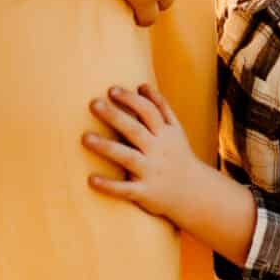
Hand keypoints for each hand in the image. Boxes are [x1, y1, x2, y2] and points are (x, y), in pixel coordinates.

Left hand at [84, 81, 258, 259]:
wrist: (195, 194)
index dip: (131, 99)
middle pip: (135, 130)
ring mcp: (152, 172)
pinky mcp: (146, 193)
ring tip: (84, 138)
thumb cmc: (177, 156)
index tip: (111, 90)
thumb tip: (142, 85)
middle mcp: (159, 150)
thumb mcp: (175, 131)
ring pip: (128, 158)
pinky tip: (91, 179)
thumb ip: (161, 108)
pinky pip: (126, 190)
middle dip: (115, 116)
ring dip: (106, 147)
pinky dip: (109, 186)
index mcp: (165, 133)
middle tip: (93, 103)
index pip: (148, 111)